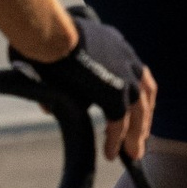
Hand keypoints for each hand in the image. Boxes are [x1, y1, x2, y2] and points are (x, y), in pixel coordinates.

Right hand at [18, 9, 157, 167]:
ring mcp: (124, 76)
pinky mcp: (115, 94)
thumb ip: (57, 82)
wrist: (48, 34)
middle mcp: (126, 57)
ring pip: (138, 112)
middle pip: (145, 92)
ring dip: (135, 134)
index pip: (134, 71)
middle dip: (143, 117)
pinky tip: (110, 154)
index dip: (134, 93)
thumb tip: (49, 107)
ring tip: (131, 153)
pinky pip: (120, 123)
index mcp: (114, 42)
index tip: (131, 109)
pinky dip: (116, 140)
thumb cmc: (41, 36)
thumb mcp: (55, 55)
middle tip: (139, 137)